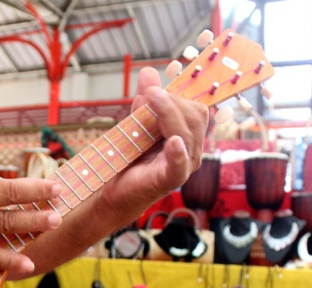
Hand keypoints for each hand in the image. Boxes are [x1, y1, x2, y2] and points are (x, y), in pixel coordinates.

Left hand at [99, 67, 208, 222]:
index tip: (163, 79)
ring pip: (187, 132)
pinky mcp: (169, 180)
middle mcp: (191, 150)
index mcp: (187, 136)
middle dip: (172, 101)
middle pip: (195, 116)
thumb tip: (148, 72)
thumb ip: (145, 103)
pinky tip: (173, 142)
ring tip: (150, 101)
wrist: (115, 190)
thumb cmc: (129, 160)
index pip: (196, 108)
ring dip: (168, 113)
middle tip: (149, 94)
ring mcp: (183, 166)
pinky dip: (177, 152)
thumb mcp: (136, 125)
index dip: (182, 92)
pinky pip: (180, 164)